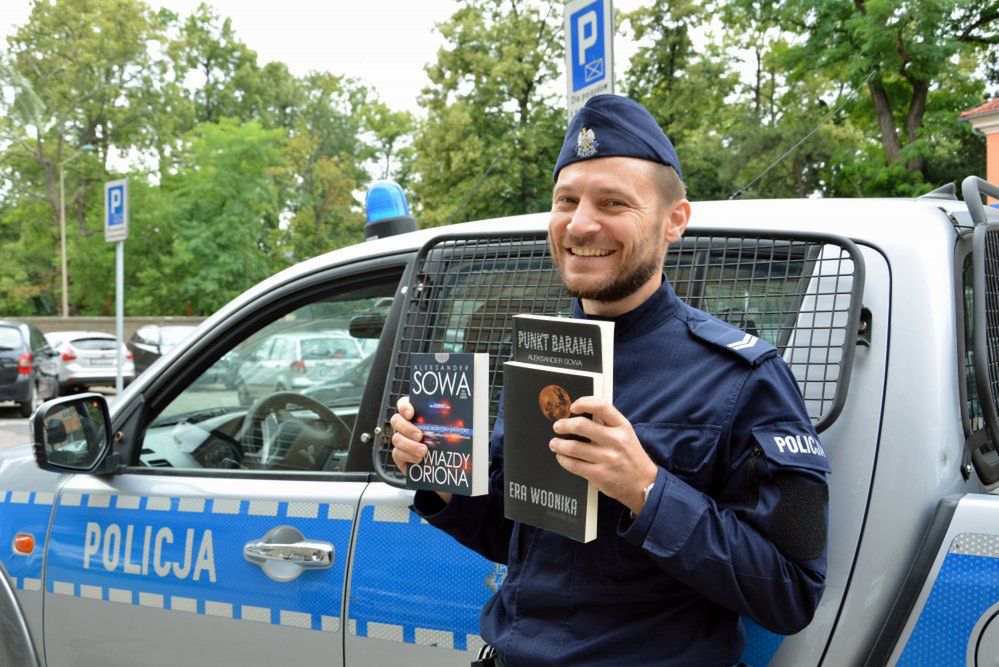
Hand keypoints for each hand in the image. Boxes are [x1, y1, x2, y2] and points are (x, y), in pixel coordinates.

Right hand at [389, 396, 451, 502]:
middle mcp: (405, 426)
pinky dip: (409, 456)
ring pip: (396, 439)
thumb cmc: (447, 444)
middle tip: (420, 435)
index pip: (403, 404)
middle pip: (396, 420)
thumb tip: (459, 418)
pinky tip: (419, 459)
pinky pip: (397, 453)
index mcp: (416, 415)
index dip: (404, 406)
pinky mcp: (400, 455)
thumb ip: (449, 422)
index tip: (411, 413)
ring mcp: (401, 440)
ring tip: (424, 451)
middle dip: (407, 428)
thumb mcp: (449, 430)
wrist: (443, 465)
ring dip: (410, 445)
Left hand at [549, 396, 657, 515]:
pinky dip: (563, 459)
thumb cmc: (631, 457)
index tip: (573, 407)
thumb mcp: (626, 434)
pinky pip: (573, 464)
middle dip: (563, 425)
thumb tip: (581, 415)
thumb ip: (608, 424)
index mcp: (622, 427)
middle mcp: (615, 440)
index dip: (583, 403)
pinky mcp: (599, 475)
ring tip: (554, 443)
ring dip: (558, 444)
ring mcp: (607, 458)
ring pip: (573, 447)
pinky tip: (561, 457)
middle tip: (558, 426)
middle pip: (581, 425)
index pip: (601, 406)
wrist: (644, 484)